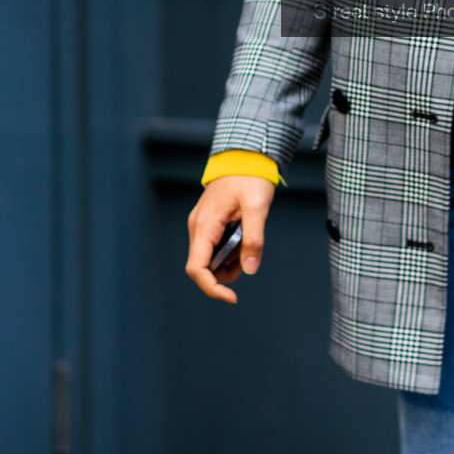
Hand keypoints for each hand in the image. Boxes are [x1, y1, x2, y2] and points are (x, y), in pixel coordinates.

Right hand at [185, 175, 274, 303]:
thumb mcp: (257, 207)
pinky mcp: (208, 223)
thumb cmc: (250, 178)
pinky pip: (214, 247)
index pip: (196, 269)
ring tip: (248, 242)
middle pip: (203, 267)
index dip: (211, 288)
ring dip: (229, 261)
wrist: (245, 156)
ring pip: (209, 259)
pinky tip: (243, 235)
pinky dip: (229, 251)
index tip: (233, 297)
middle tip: (249, 257)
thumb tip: (249, 269)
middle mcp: (197, 227)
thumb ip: (254, 239)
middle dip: (225, 273)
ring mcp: (201, 225)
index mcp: (204, 225)